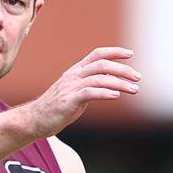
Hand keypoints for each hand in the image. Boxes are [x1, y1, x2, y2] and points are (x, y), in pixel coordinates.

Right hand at [22, 47, 140, 136]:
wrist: (35, 120)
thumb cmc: (56, 108)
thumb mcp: (74, 93)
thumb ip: (89, 87)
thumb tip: (109, 85)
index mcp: (75, 72)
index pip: (96, 54)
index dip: (114, 52)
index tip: (130, 54)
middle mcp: (73, 76)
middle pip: (102, 65)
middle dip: (123, 70)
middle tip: (138, 78)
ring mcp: (70, 88)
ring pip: (100, 78)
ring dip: (120, 83)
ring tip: (134, 89)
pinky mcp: (69, 101)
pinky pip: (90, 93)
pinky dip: (105, 92)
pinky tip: (116, 95)